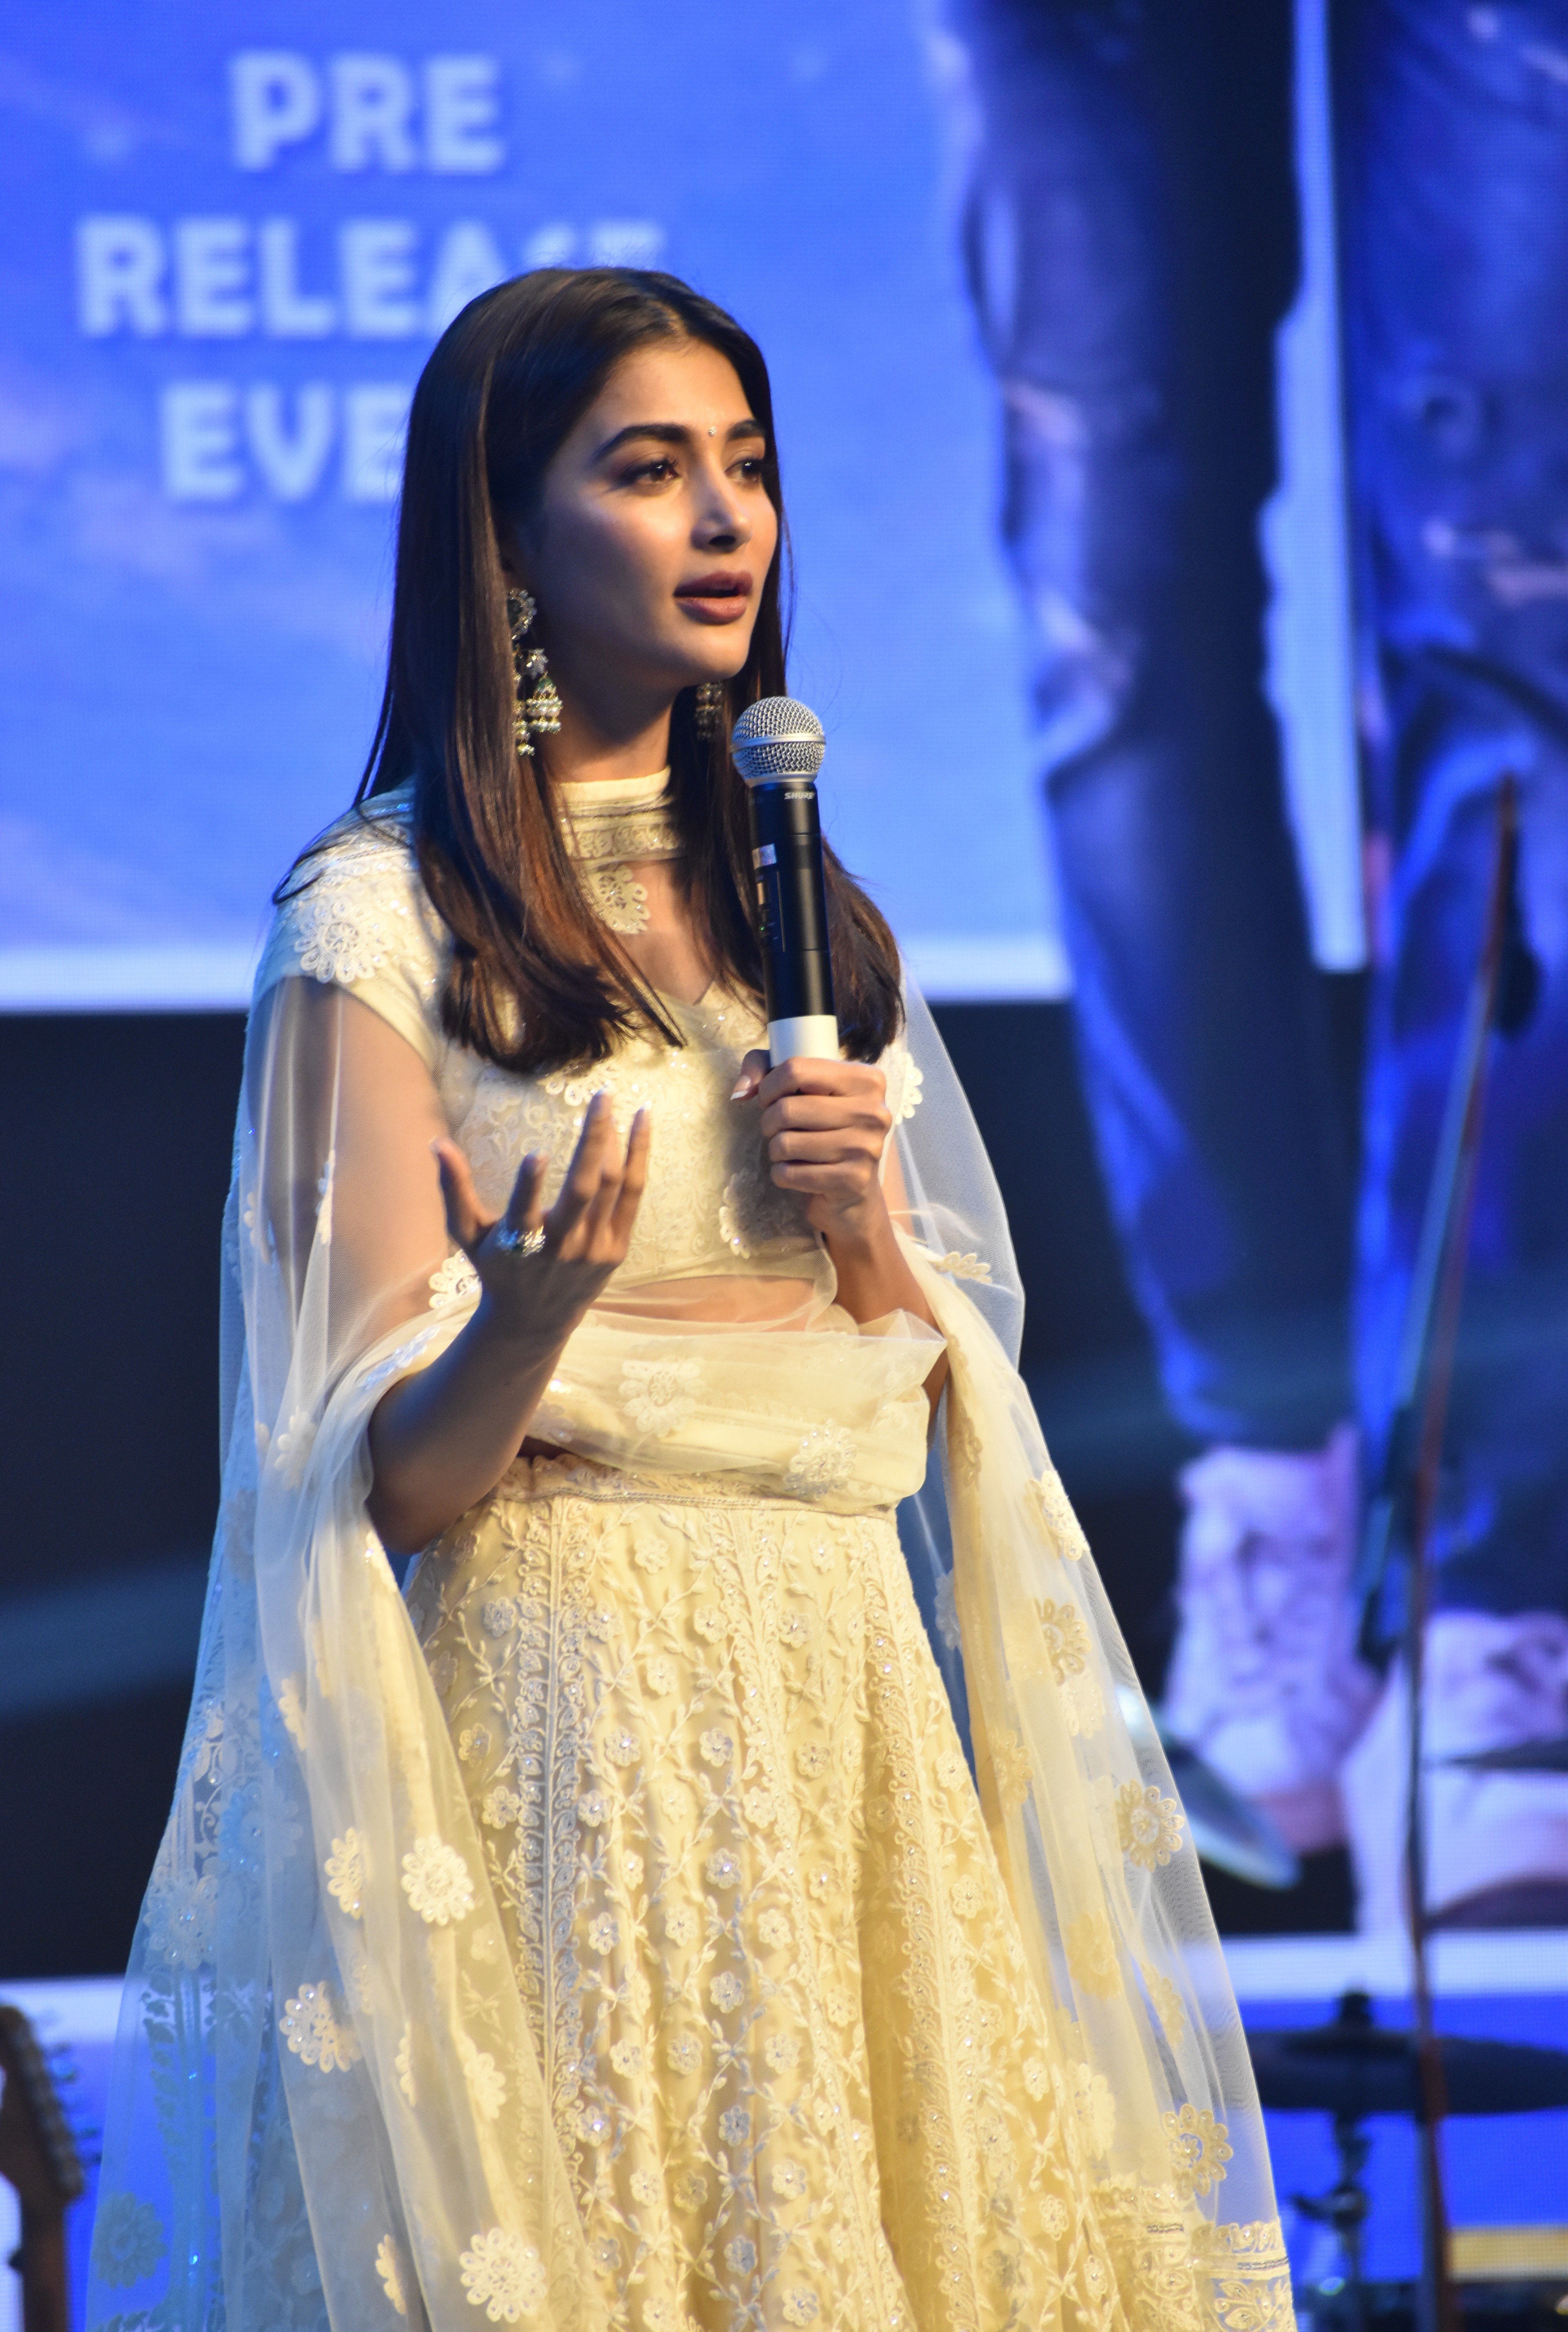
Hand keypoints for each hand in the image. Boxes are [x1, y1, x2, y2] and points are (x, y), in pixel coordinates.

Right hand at [434, 1092, 650, 1352]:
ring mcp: (593, 1248)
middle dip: (594, 1140)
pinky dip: (638, 1158)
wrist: (535, 1320)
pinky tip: (641, 1124)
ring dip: (619, 1142)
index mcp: (520, 1243)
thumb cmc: (498, 1267)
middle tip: (601, 1096)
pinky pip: (632, 1196)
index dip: (529, 1186)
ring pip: (612, 1188)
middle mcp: (561, 1246)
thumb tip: (437, 1144)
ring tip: (613, 1102)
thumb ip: (453, 1190)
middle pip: (584, 1189)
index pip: (524, 1213)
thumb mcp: (468, 1235)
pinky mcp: (616, 1249)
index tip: (537, 1154)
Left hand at [732, 1050, 892, 1252]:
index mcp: (866, 1079)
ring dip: (776, 1149)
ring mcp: (866, 1147)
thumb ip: (764, 1068)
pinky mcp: (853, 1180)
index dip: (769, 1086)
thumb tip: (739, 1093)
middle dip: (769, 1122)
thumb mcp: (801, 1087)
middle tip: (777, 1129)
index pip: (796, 1069)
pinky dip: (782, 1174)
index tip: (770, 1099)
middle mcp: (873, 1111)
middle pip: (787, 1109)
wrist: (853, 1190)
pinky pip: (789, 1174)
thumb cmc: (823, 1128)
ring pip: (785, 1143)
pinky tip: (798, 1171)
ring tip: (789, 1150)